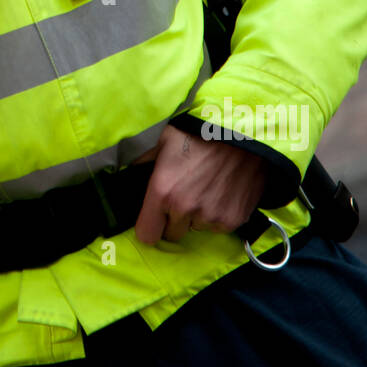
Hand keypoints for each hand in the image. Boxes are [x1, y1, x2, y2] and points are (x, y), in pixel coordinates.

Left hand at [131, 123, 267, 244]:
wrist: (244, 132)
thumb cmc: (200, 132)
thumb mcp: (163, 139)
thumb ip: (141, 159)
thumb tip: (122, 169)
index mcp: (162, 191)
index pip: (146, 235)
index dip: (149, 225)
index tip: (154, 216)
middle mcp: (186, 209)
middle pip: (172, 234)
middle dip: (174, 219)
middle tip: (184, 194)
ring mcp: (211, 217)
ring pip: (196, 229)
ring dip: (197, 216)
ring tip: (205, 188)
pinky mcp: (234, 220)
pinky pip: (218, 227)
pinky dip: (218, 215)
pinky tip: (221, 191)